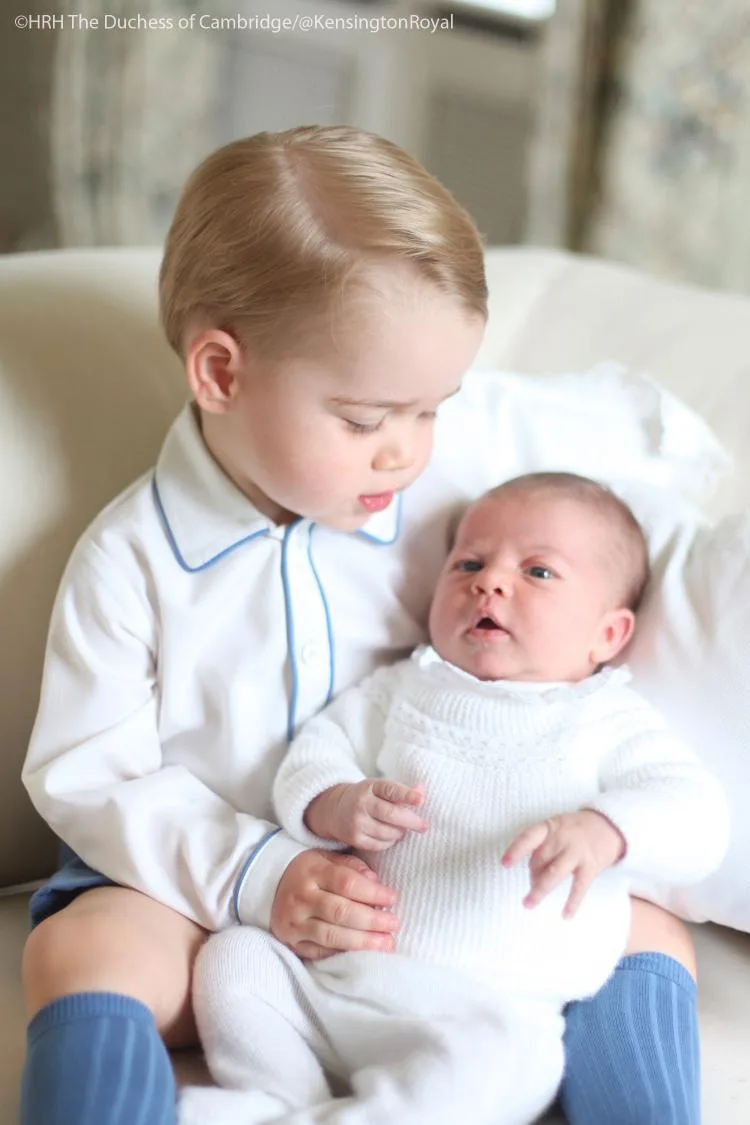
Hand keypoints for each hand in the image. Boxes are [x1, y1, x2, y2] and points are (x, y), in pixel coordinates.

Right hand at [270, 849, 398, 959]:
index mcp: (312, 871)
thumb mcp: (327, 858)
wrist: (269, 886)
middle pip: (341, 912)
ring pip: (332, 935)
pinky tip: (363, 953)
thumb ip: (352, 867)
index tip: (393, 898)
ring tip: (386, 944)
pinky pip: (321, 951)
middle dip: (372, 920)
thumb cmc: (308, 871)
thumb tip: (376, 883)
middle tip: (394, 924)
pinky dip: (344, 953)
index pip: (347, 883)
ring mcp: (294, 922)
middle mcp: (301, 898)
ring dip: (363, 942)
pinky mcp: (292, 942)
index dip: (373, 892)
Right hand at [304, 780, 426, 850]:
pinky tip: (390, 837)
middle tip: (424, 826)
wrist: (334, 809)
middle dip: (412, 821)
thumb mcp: (379, 788)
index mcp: (371, 786)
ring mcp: (357, 822)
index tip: (421, 800)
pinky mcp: (355, 838)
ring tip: (402, 829)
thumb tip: (422, 790)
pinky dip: (389, 842)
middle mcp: (362, 803)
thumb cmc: (366, 797)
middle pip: (391, 815)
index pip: (391, 790)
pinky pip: (380, 845)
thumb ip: (401, 791)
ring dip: (400, 832)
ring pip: (388, 832)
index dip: (407, 795)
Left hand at [502, 810, 625, 917]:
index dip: (516, 850)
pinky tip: (565, 915)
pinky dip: (572, 902)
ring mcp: (577, 852)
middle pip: (539, 860)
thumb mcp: (556, 830)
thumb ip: (543, 849)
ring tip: (528, 904)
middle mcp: (562, 838)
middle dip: (532, 876)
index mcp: (550, 827)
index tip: (504, 864)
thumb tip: (533, 878)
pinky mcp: (591, 866)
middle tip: (530, 889)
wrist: (608, 826)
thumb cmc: (573, 831)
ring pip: (554, 874)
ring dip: (540, 890)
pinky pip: (579, 887)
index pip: (529, 837)